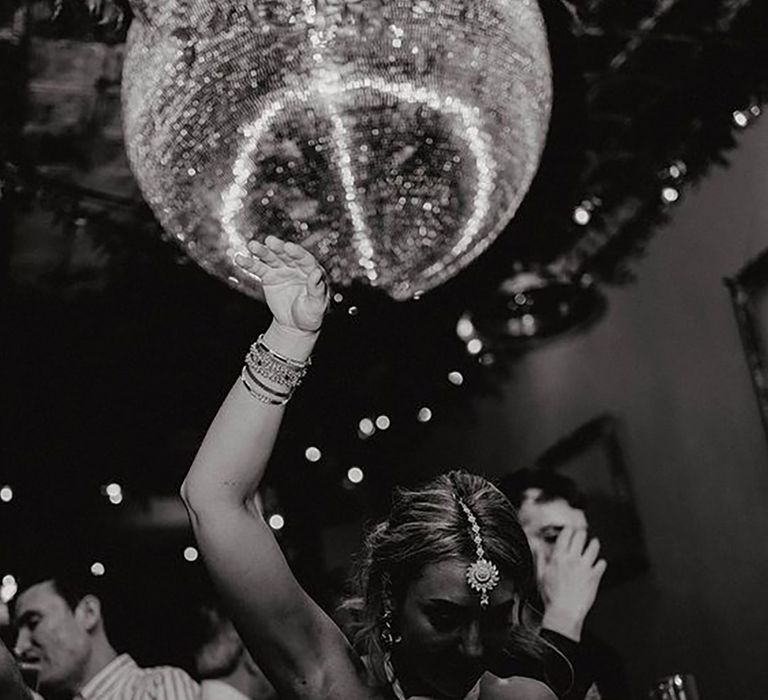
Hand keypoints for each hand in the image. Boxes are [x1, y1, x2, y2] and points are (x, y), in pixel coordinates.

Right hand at [236, 236, 328, 332]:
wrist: (296, 325)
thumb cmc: (311, 315)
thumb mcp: (317, 305)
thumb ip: (316, 289)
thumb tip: (317, 272)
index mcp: (312, 271)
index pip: (305, 259)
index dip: (297, 252)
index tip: (288, 247)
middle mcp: (297, 267)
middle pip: (287, 255)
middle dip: (278, 248)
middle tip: (270, 241)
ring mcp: (282, 270)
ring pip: (271, 258)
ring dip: (261, 251)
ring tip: (252, 245)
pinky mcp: (269, 277)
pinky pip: (258, 268)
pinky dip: (249, 263)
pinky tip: (239, 259)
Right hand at [538, 527, 606, 641]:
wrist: (564, 613)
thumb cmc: (551, 597)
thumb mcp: (540, 575)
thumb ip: (540, 558)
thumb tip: (536, 546)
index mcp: (558, 557)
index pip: (566, 535)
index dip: (569, 530)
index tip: (570, 530)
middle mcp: (573, 559)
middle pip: (581, 536)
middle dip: (581, 534)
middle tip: (581, 535)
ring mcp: (585, 567)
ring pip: (594, 546)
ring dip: (594, 544)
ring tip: (593, 544)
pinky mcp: (595, 576)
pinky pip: (602, 563)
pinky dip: (600, 562)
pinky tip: (598, 564)